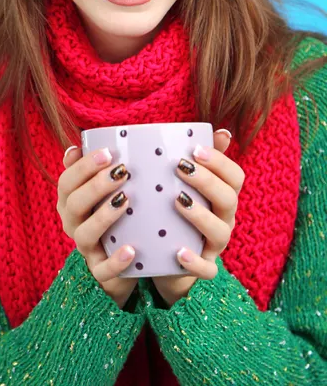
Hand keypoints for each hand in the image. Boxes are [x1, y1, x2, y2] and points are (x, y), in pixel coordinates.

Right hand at [57, 146, 138, 309]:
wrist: (123, 261)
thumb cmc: (113, 216)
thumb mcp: (102, 193)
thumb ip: (91, 170)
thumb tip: (76, 146)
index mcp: (70, 202)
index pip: (67, 182)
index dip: (83, 167)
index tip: (107, 153)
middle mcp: (73, 224)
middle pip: (74, 204)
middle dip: (95, 186)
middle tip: (121, 172)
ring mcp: (86, 249)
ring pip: (84, 235)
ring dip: (103, 217)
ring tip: (125, 202)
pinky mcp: (101, 272)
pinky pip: (103, 270)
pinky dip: (116, 260)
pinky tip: (131, 250)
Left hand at [151, 130, 244, 306]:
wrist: (166, 259)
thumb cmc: (178, 214)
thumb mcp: (186, 186)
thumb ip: (200, 160)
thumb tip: (222, 131)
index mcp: (222, 197)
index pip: (234, 177)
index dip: (219, 161)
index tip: (194, 149)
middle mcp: (224, 220)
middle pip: (228, 199)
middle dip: (207, 182)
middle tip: (181, 167)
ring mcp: (215, 246)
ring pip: (220, 233)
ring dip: (200, 216)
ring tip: (178, 201)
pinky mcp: (202, 269)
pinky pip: (207, 270)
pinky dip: (194, 262)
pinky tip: (178, 251)